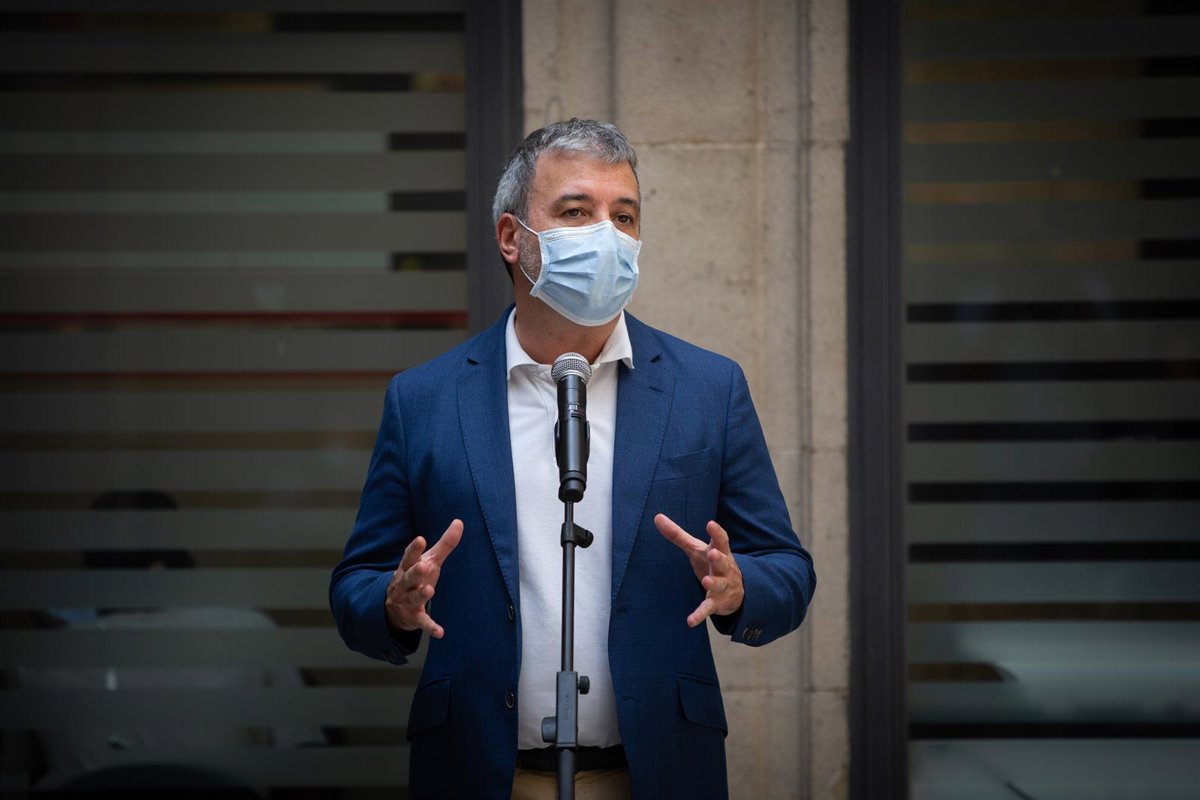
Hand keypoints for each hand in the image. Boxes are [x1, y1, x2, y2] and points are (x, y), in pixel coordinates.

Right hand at [385, 519, 462, 638]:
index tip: (420, 539)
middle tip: (423, 566)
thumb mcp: (429, 560)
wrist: (393, 607)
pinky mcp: (414, 617)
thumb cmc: (416, 577)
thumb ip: (445, 544)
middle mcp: (405, 583)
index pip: (409, 556)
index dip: (414, 548)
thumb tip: (459, 521)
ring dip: (421, 595)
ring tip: (429, 590)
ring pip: (413, 598)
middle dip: (415, 572)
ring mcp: (408, 601)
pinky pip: (422, 622)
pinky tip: (440, 632)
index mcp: (408, 567)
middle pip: (408, 576)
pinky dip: (431, 627)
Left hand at [654, 514, 743, 627]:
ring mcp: (722, 586)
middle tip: (712, 553)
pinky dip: (700, 614)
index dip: (717, 532)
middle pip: (722, 562)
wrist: (736, 592)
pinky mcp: (716, 603)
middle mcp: (723, 568)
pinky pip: (708, 608)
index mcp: (719, 552)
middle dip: (718, 558)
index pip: (721, 540)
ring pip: (719, 584)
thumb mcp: (696, 549)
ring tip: (706, 582)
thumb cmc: (710, 563)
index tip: (711, 524)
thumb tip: (657, 516)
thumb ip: (677, 534)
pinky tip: (691, 621)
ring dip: (713, 583)